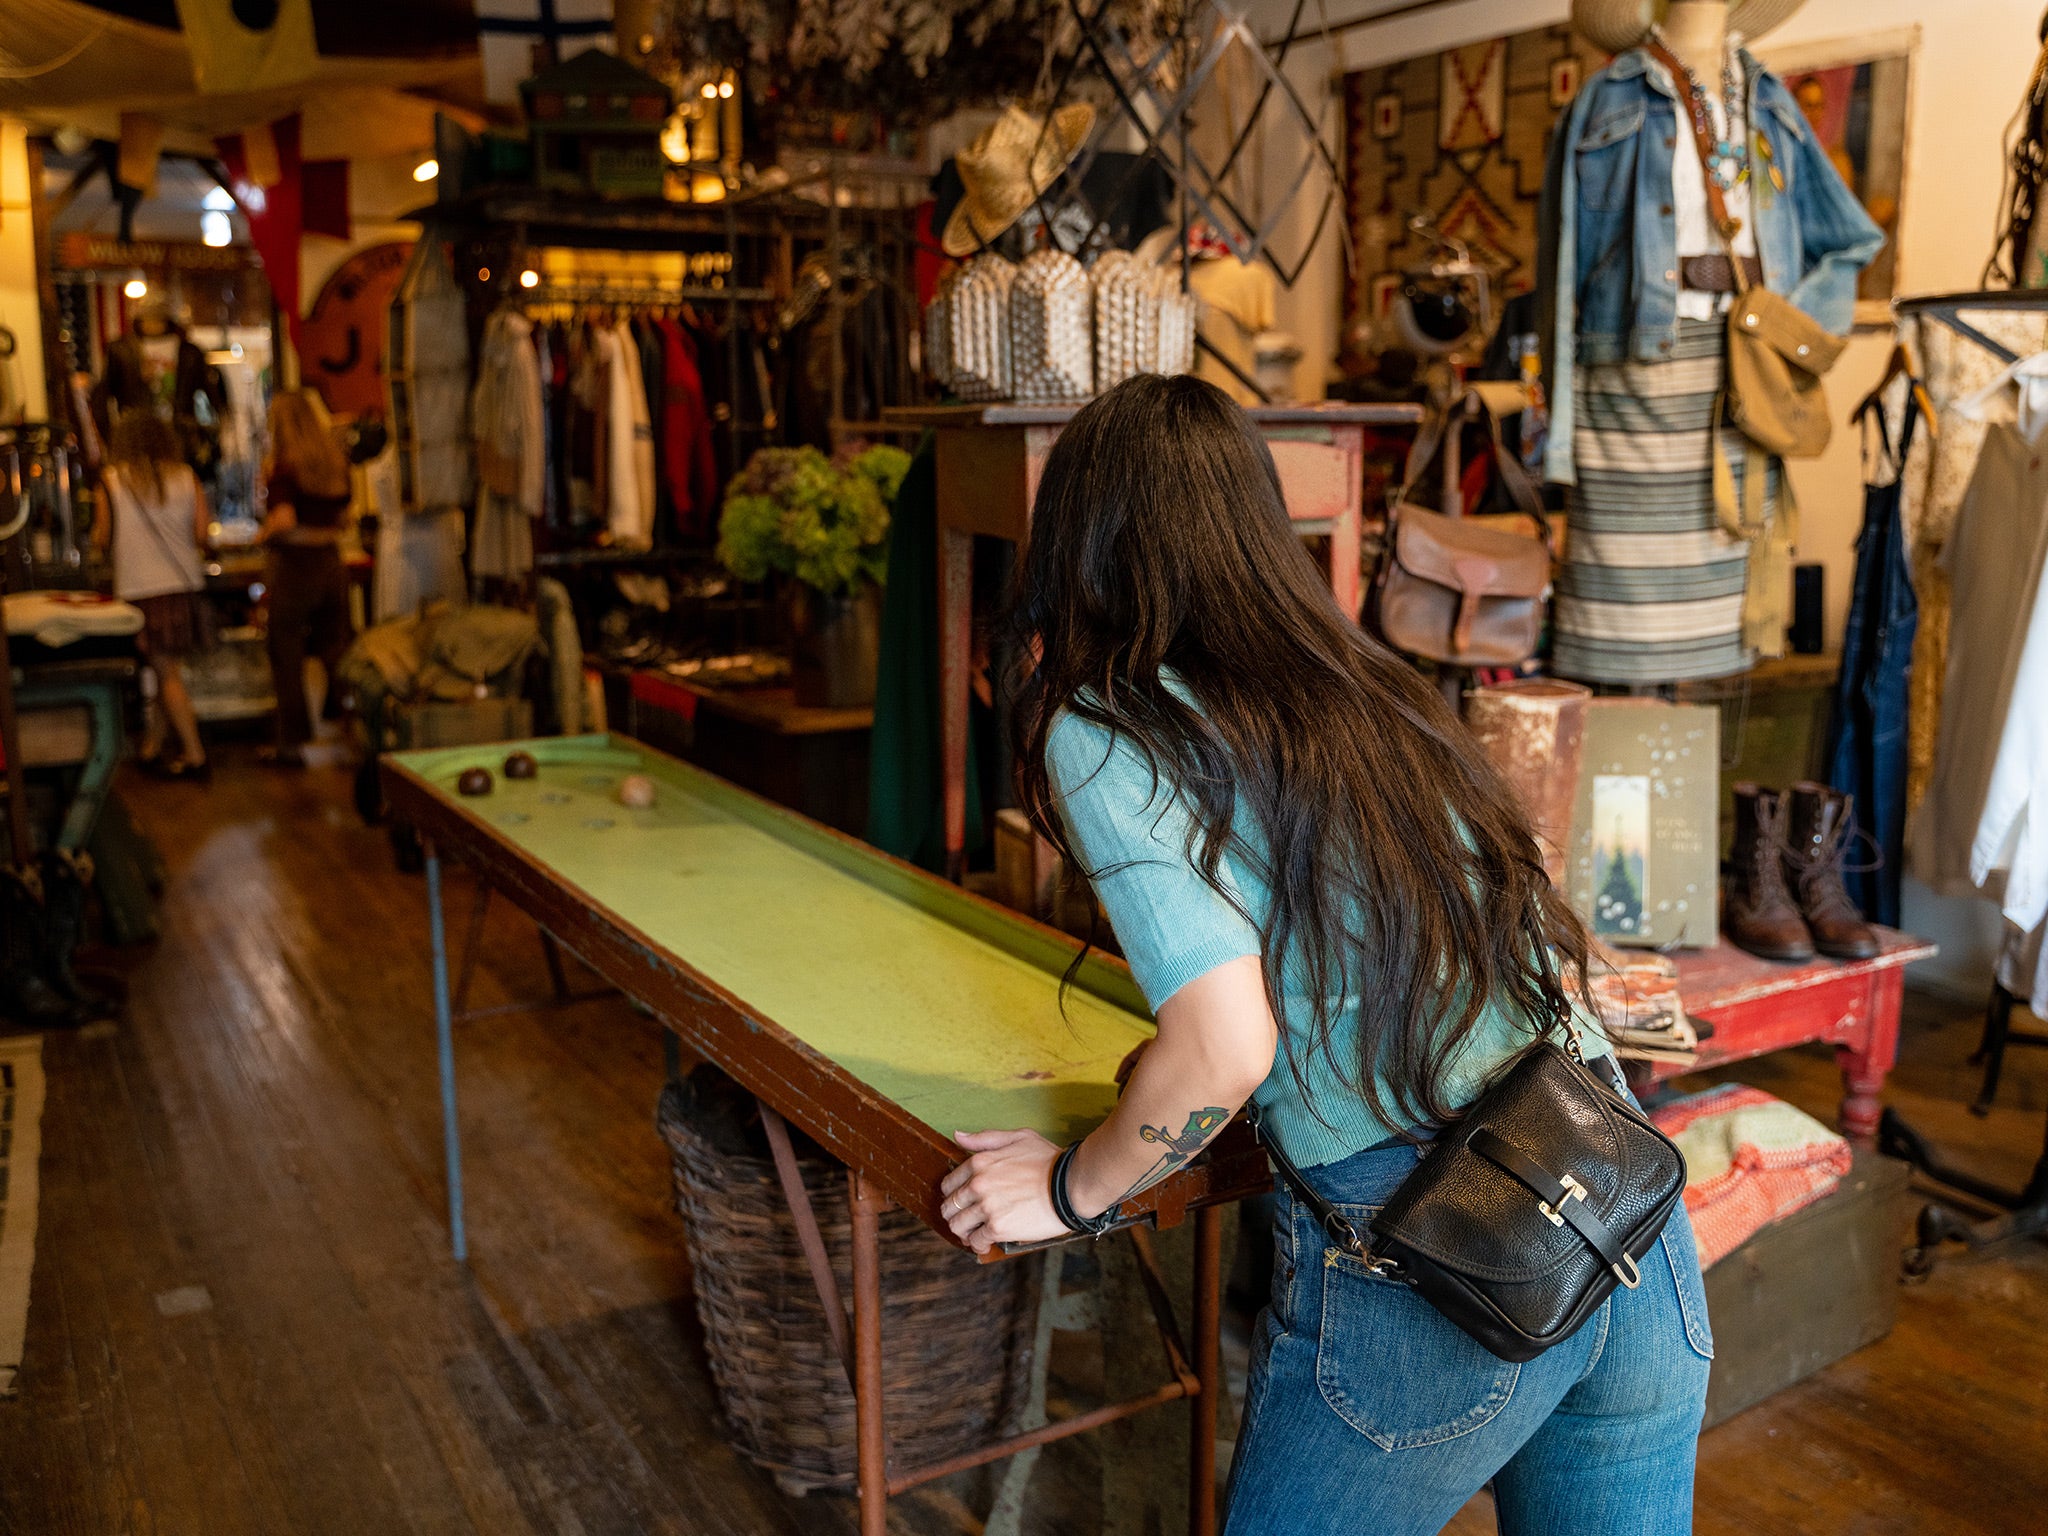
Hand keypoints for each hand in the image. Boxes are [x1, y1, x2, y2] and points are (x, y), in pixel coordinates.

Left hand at [939, 1128, 1066, 1254]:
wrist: (1070, 1184)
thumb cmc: (1049, 1161)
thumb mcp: (1018, 1138)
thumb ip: (985, 1138)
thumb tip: (957, 1136)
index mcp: (979, 1162)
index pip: (949, 1184)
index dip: (954, 1195)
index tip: (964, 1203)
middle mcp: (978, 1184)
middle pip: (949, 1207)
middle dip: (957, 1215)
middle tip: (969, 1221)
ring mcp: (986, 1207)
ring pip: (957, 1226)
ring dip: (964, 1232)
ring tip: (975, 1233)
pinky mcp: (998, 1227)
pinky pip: (976, 1242)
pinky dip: (979, 1245)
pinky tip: (987, 1244)